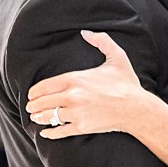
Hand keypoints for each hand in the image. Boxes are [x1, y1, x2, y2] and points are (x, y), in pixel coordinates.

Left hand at [26, 31, 164, 139]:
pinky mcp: (81, 127)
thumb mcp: (117, 57)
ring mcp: (76, 113)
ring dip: (39, 118)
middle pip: (43, 102)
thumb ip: (102, 41)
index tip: (31, 94)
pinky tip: (45, 133)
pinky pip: (59, 131)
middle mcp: (72, 96)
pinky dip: (49, 133)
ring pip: (49, 117)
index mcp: (76, 79)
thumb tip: (86, 32)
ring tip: (36, 118)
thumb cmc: (127, 83)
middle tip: (30, 107)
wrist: (136, 108)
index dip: (34, 92)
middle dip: (33, 105)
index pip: (45, 86)